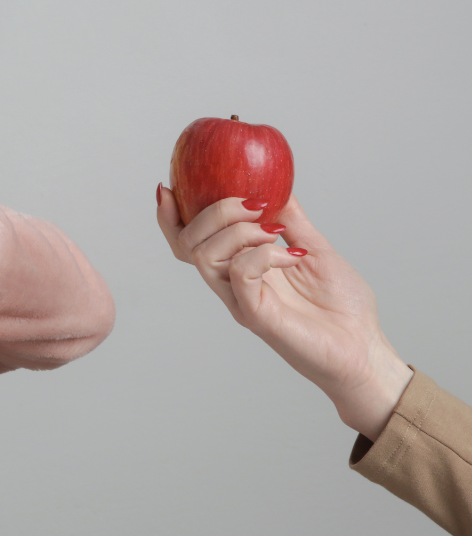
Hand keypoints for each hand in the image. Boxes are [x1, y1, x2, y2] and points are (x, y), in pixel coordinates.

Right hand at [156, 186, 412, 440]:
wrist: (365, 349)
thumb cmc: (342, 308)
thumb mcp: (316, 248)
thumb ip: (293, 221)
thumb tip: (277, 186)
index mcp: (239, 268)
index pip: (189, 243)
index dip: (171, 218)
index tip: (169, 189)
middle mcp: (232, 284)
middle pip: (188, 244)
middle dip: (214, 212)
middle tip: (254, 205)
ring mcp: (241, 300)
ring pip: (205, 256)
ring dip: (238, 230)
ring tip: (273, 231)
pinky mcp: (255, 315)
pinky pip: (240, 273)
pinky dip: (264, 254)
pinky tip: (292, 256)